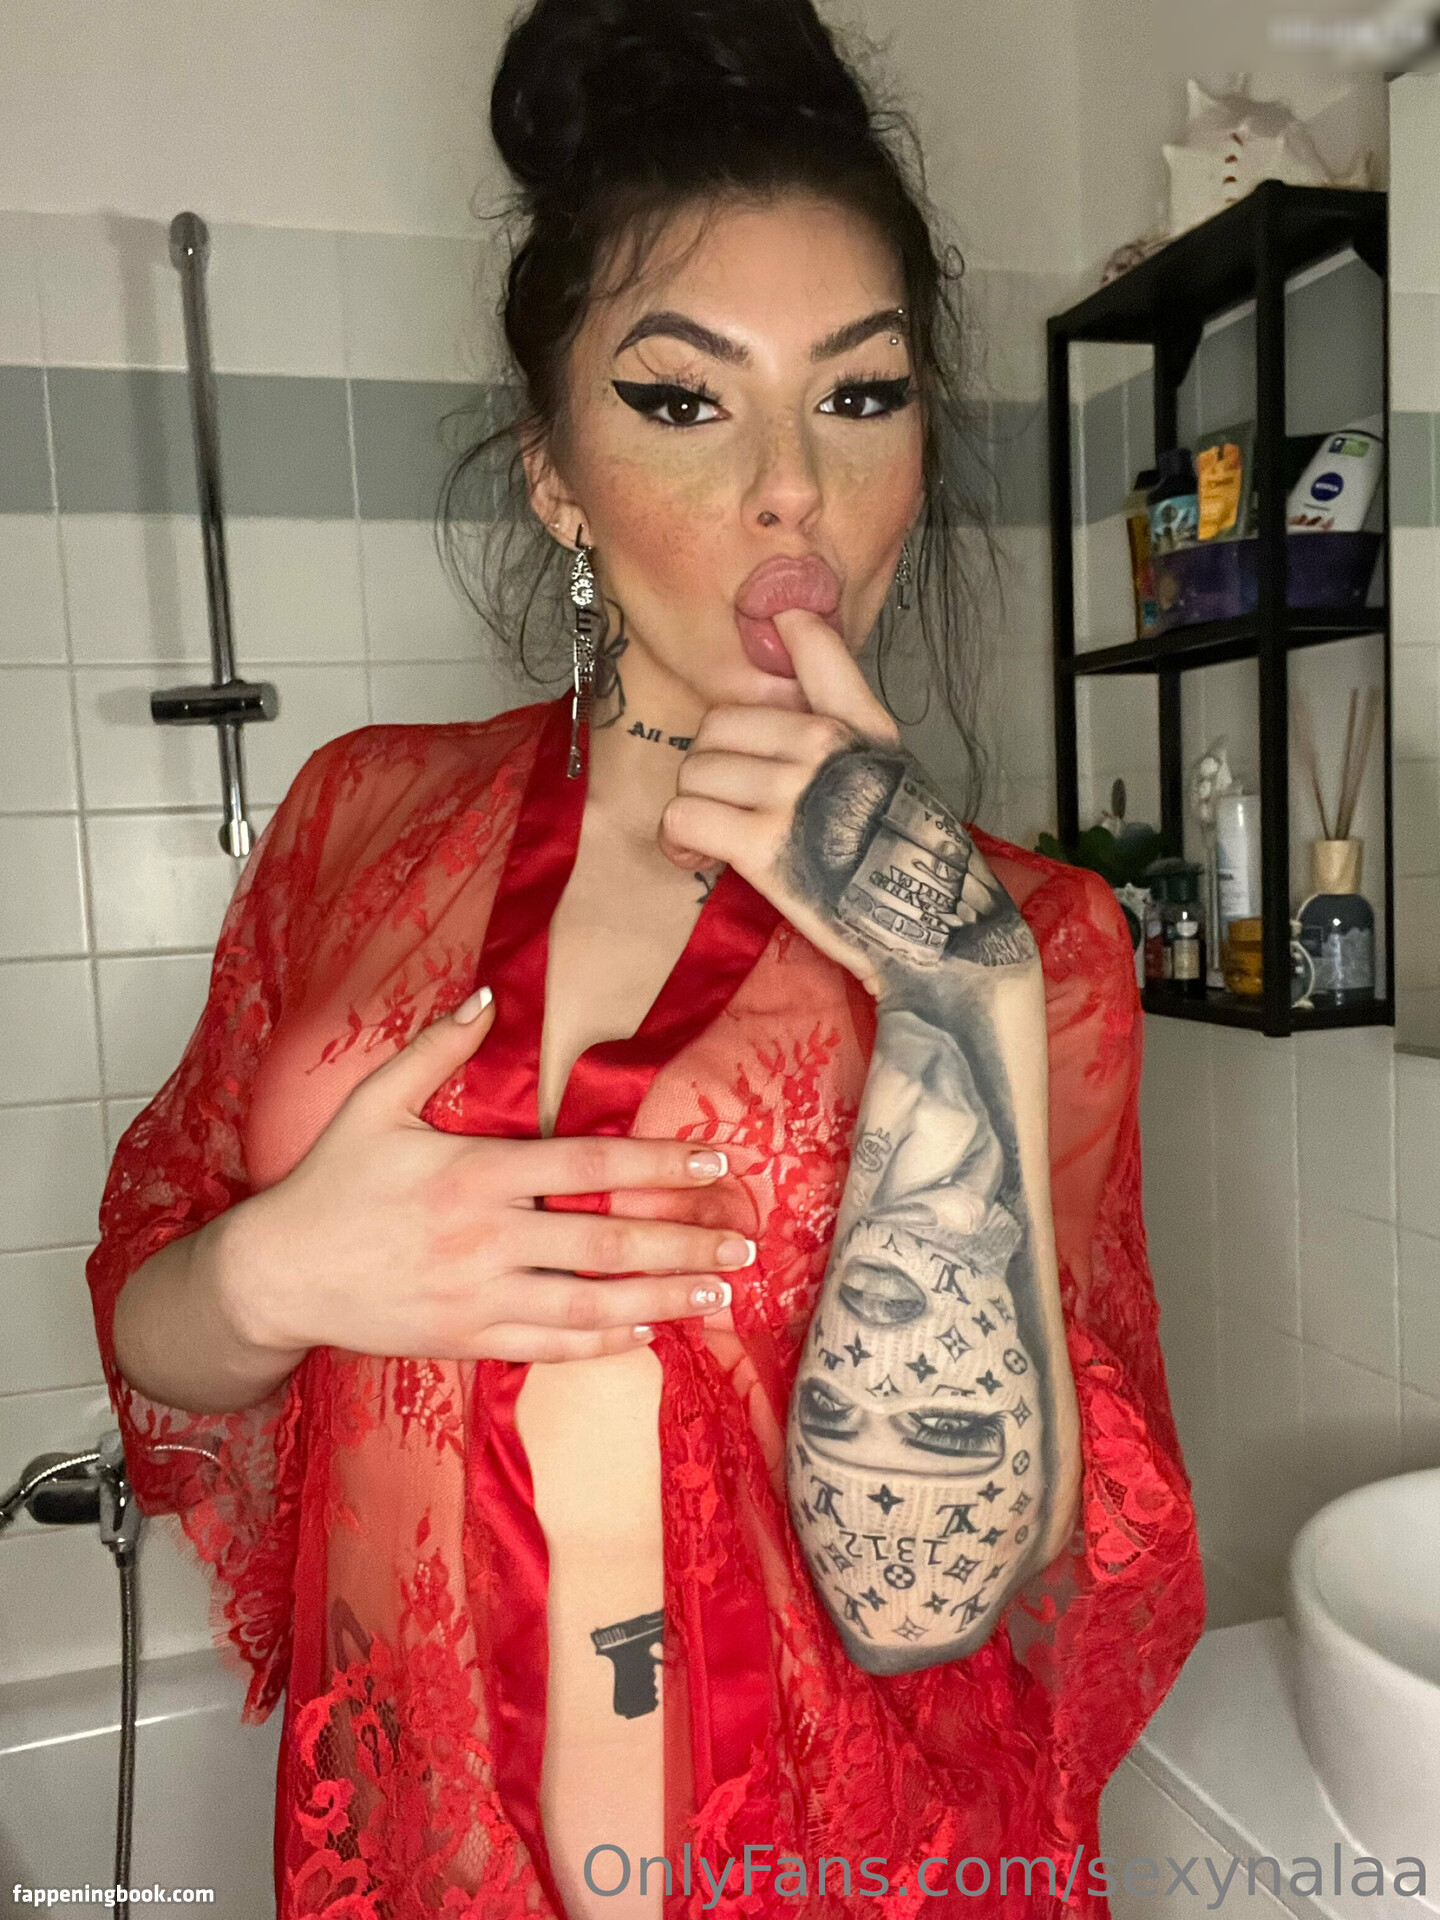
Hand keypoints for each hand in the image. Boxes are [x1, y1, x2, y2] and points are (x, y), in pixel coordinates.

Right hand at [218, 989, 756, 1365]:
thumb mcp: (374, 1103)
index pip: (590, 1162)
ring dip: (662, 1298)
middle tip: (744, 1242)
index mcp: (474, 1172)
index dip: (660, 1162)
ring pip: (591, 1304)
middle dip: (684, 1241)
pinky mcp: (466, 1341)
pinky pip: (550, 1346)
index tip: (716, 1162)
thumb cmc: (328, 1184)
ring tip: (718, 1293)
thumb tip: (487, 995)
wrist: (275, 1276)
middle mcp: (486, 1238)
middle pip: (607, 1240)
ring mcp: (479, 1298)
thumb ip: (436, 1049)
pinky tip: (648, 1332)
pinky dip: (604, 1342)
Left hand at [658, 609, 901, 993]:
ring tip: (722, 838)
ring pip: (694, 774)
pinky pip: (683, 819)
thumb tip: (792, 615)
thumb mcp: (886, 757)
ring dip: (697, 810)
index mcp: (852, 722)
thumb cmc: (902, 851)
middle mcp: (822, 746)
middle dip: (714, 770)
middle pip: (715, 728)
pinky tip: (702, 858)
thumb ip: (839, 690)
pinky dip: (681, 843)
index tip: (763, 698)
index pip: (804, 643)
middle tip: (735, 806)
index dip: (771, 650)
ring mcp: (791, 794)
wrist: (930, 931)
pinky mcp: (763, 847)